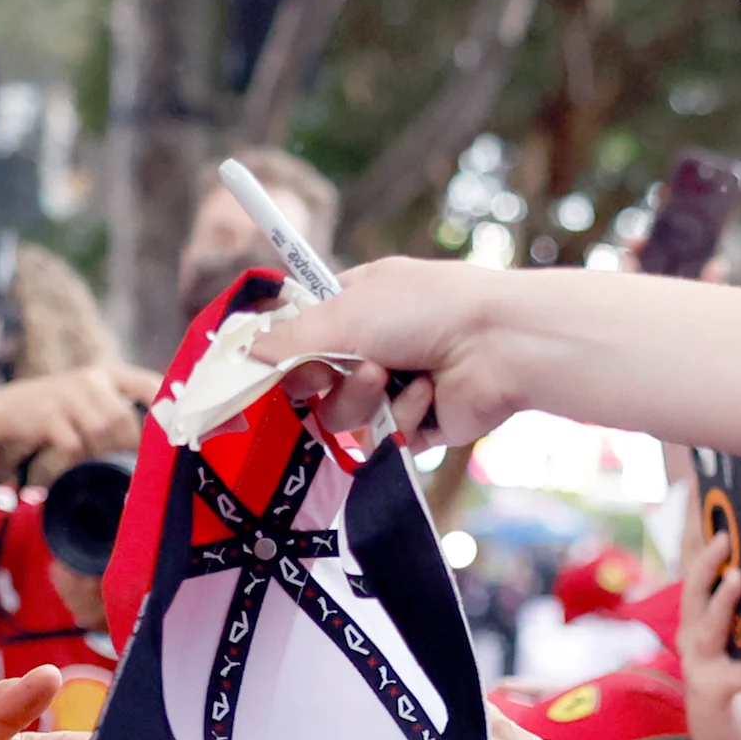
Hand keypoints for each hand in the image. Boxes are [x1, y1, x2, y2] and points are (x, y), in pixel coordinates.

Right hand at [0, 362, 162, 470]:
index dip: (166, 408)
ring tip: (91, 457)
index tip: (174, 433)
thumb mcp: (91, 401)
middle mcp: (90, 379)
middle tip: (125, 463)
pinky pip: (74, 444)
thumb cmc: (59, 411)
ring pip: (101, 431)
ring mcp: (67, 395)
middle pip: (124, 418)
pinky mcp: (47, 415)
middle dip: (127, 445)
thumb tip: (161, 442)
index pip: (149, 385)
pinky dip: (76, 457)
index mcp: (107, 373)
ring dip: (100, 451)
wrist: (5, 410)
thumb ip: (121, 412)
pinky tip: (70, 457)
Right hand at [255, 257, 524, 446]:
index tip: (272, 366)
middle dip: (327, 378)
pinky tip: (428, 393)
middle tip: (344, 366)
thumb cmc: (424, 310)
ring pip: (344, 415)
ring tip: (393, 375)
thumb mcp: (343, 312)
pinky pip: (383, 436)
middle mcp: (374, 344)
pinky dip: (402, 413)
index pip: (301, 334)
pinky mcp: (417, 424)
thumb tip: (242, 356)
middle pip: (315, 383)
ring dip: (363, 396)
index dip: (285, 353)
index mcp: (357, 304)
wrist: (498, 344)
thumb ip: (287, 340)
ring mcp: (395, 386)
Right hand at [679, 529, 740, 739]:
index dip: (694, 540)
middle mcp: (692, 643)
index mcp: (700, 625)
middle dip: (706, 562)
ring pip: (706, 629)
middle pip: (694, 595)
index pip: (695, 576)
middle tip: (723, 534)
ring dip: (723, 603)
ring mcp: (698, 670)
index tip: (699, 502)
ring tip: (739, 579)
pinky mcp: (714, 697)